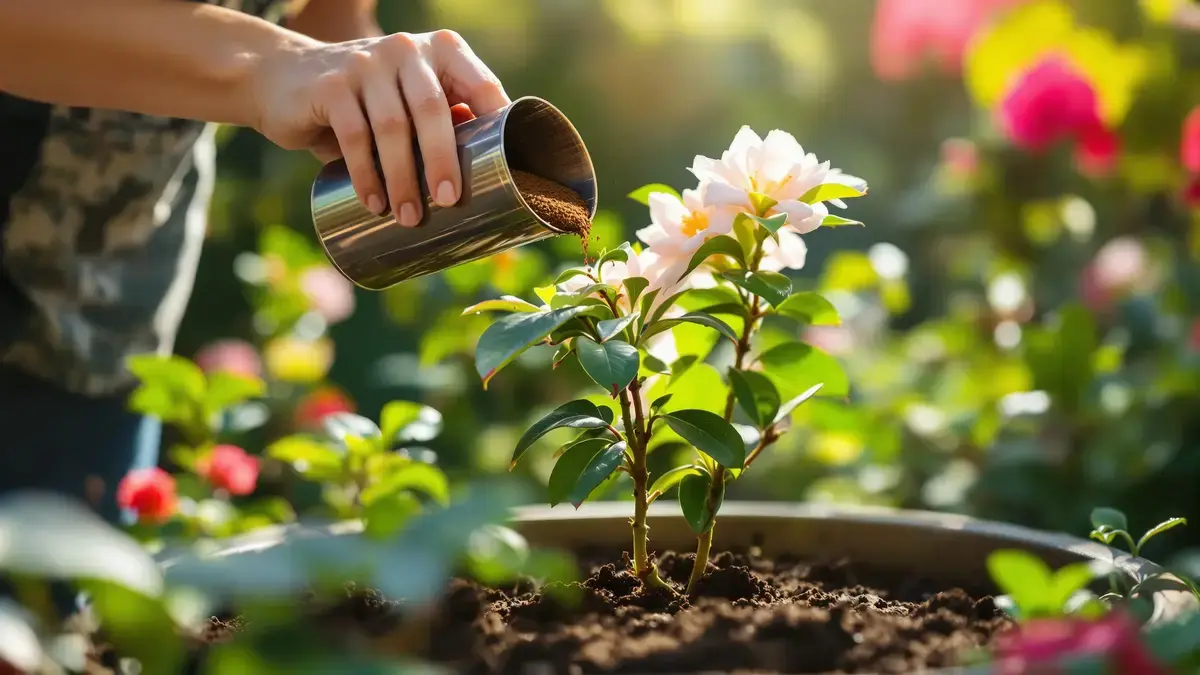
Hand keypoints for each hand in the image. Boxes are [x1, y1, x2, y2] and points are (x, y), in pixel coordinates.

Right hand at [250, 30, 509, 225]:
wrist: (282, 79)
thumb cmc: (366, 104)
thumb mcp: (407, 104)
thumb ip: (443, 123)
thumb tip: (490, 177)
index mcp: (441, 51)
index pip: (481, 85)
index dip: (498, 126)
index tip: (509, 170)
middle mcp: (407, 50)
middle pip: (434, 109)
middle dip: (444, 160)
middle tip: (449, 201)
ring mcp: (366, 62)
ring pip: (393, 126)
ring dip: (403, 178)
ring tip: (410, 216)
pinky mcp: (330, 84)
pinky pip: (354, 135)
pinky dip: (365, 174)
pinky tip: (374, 203)